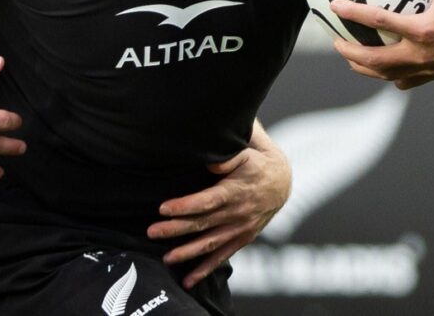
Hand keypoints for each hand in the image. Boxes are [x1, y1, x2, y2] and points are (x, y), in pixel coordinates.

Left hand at [147, 143, 290, 286]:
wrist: (281, 184)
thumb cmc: (255, 164)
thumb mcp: (245, 153)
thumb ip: (227, 157)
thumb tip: (210, 158)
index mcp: (234, 192)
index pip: (206, 201)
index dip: (185, 206)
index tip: (163, 208)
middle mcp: (237, 214)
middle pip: (202, 224)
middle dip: (175, 229)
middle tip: (152, 232)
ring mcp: (240, 230)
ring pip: (210, 244)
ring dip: (187, 252)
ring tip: (166, 259)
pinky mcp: (242, 239)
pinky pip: (222, 257)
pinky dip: (205, 269)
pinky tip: (189, 280)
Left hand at [330, 0, 433, 88]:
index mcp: (425, 30)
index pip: (380, 21)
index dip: (354, 13)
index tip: (335, 7)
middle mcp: (424, 54)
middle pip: (376, 60)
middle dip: (350, 52)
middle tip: (337, 40)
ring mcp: (430, 68)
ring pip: (388, 74)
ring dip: (366, 67)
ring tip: (352, 58)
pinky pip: (408, 81)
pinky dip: (392, 75)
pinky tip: (385, 68)